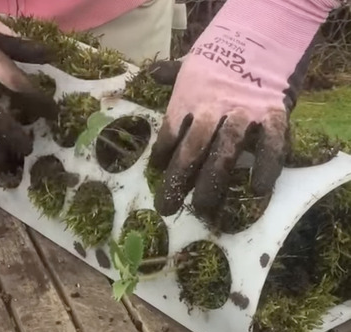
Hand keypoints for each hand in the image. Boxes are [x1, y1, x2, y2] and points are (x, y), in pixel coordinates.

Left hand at [146, 0, 338, 220]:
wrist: (267, 30)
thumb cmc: (223, 53)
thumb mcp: (192, 61)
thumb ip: (171, 74)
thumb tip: (150, 74)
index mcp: (188, 97)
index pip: (170, 133)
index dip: (162, 156)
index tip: (156, 174)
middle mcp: (212, 107)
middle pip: (192, 149)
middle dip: (178, 181)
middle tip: (167, 208)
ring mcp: (244, 112)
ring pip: (225, 152)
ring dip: (212, 182)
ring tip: (202, 207)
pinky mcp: (274, 114)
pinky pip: (271, 145)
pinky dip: (266, 167)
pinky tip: (258, 189)